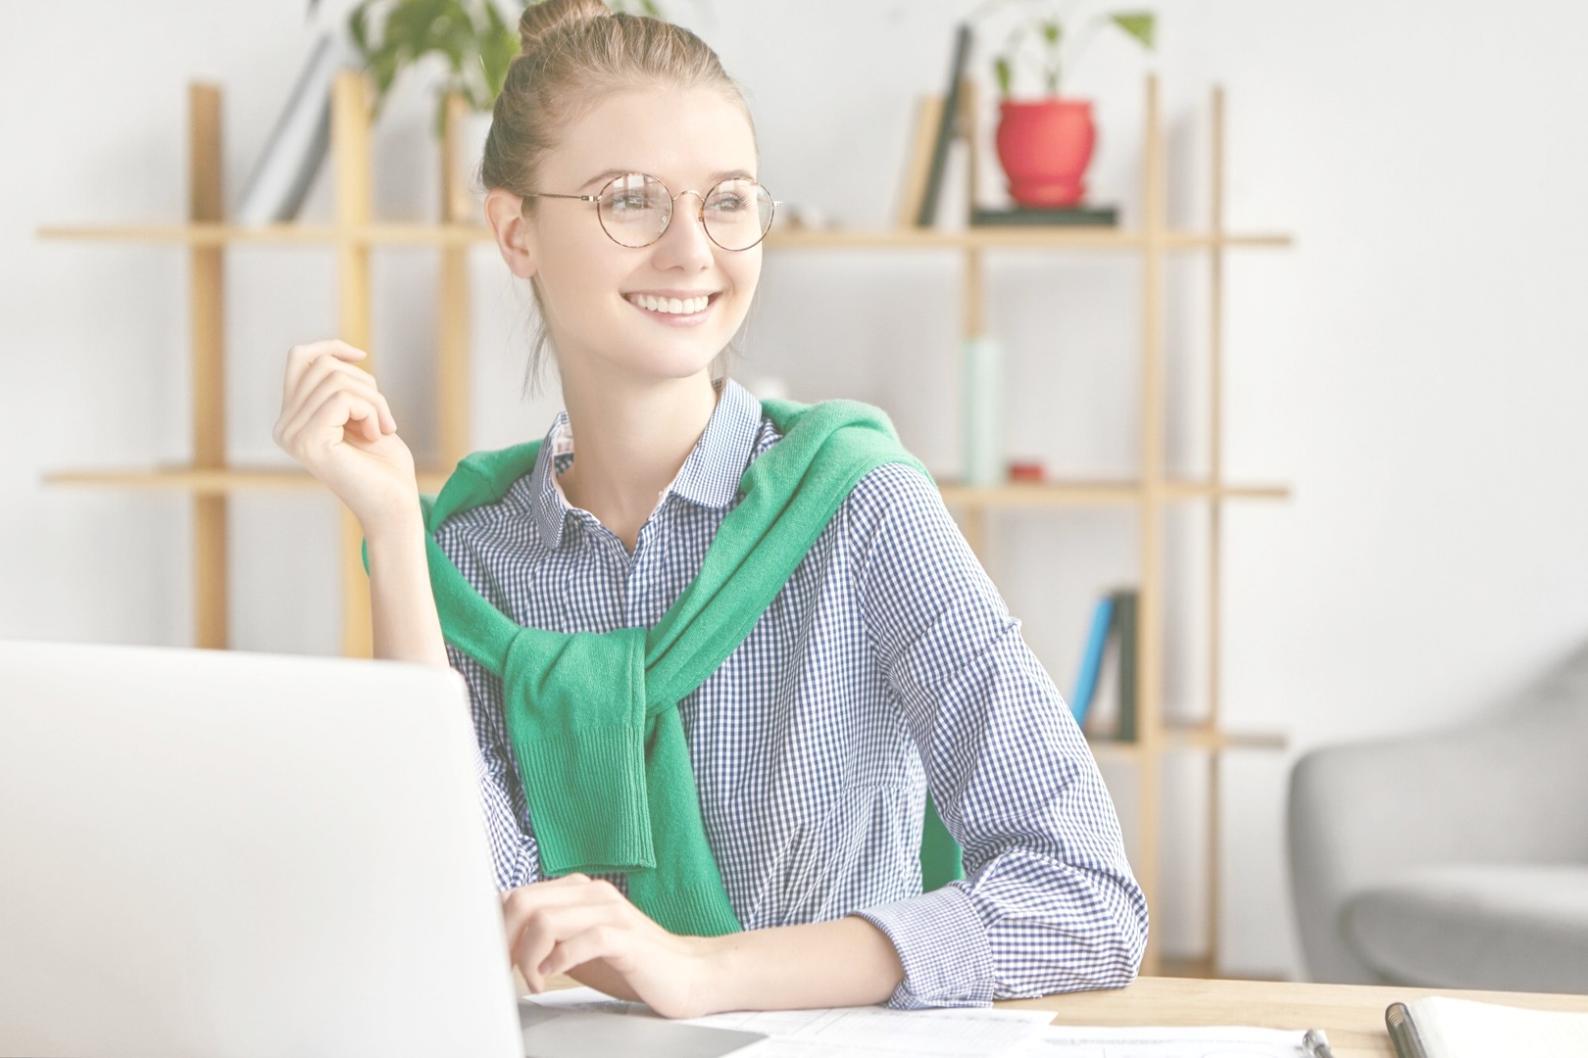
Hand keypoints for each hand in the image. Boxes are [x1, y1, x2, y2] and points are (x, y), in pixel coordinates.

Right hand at [272, 339, 418, 531]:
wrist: (395, 505)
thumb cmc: (384, 463)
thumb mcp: (361, 412)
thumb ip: (340, 385)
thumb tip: (336, 352)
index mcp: (291, 419)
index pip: (299, 358)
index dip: (331, 347)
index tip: (361, 356)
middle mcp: (284, 427)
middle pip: (323, 366)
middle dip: (365, 383)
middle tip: (383, 418)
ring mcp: (292, 435)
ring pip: (336, 379)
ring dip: (374, 399)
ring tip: (382, 428)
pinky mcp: (309, 442)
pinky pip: (344, 398)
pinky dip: (371, 410)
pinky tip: (377, 435)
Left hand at [504, 873, 715, 1018]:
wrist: (686, 973)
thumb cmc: (629, 963)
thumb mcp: (575, 946)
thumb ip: (543, 937)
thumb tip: (498, 941)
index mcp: (576, 889)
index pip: (516, 894)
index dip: (494, 928)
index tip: (491, 961)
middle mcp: (591, 892)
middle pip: (522, 902)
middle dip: (503, 942)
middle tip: (505, 973)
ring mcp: (610, 911)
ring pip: (545, 920)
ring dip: (528, 958)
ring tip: (534, 982)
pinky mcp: (626, 936)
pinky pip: (582, 940)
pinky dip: (558, 962)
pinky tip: (553, 978)